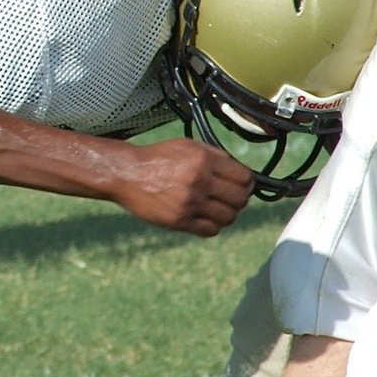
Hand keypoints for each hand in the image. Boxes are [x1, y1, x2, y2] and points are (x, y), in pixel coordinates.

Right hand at [115, 139, 253, 236]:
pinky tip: (206, 218)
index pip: (244, 178)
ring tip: (219, 209)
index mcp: (204, 161)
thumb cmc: (158, 158)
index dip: (247, 182)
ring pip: (228, 217)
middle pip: (240, 199)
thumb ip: (215, 156)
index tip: (244, 184)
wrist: (128, 173)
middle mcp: (200, 181)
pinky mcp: (179, 221)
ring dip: (228, 214)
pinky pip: (211, 230)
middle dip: (241, 199)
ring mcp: (190, 203)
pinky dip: (213, 226)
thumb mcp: (188, 146)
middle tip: (233, 198)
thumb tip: (239, 170)